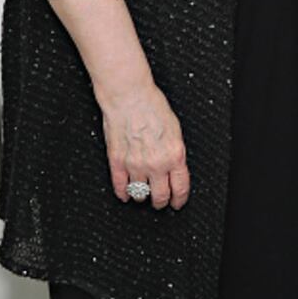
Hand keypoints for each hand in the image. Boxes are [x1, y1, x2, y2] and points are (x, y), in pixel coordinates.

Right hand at [101, 82, 190, 209]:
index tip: (177, 203)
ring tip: (144, 193)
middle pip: (160, 196)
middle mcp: (156, 163)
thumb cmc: (153, 106)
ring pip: (140, 194)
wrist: (130, 96)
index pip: (180, 188)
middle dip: (162, 201)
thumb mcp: (175, 129)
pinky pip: (120, 187)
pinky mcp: (117, 162)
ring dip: (142, 196)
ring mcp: (135, 165)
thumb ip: (175, 151)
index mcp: (174, 154)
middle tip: (161, 201)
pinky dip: (123, 193)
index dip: (179, 199)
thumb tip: (175, 167)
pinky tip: (126, 193)